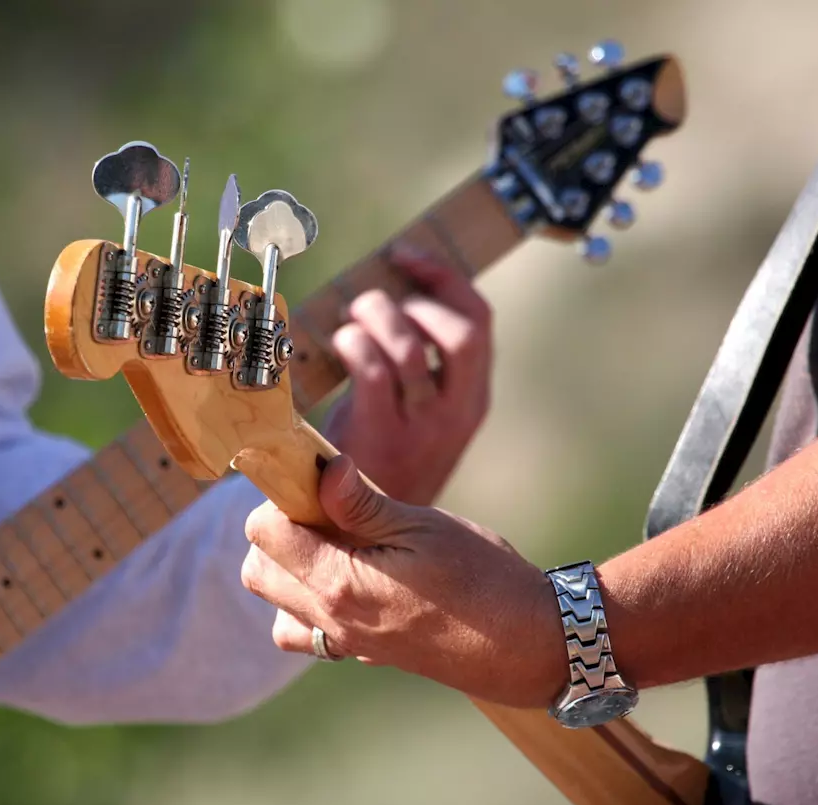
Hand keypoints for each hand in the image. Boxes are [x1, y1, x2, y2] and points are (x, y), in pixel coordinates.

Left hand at [241, 455, 564, 708]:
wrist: (525, 644)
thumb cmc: (482, 578)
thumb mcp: (421, 526)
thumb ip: (361, 503)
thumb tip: (321, 469)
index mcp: (338, 583)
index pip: (264, 533)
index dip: (283, 496)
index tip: (318, 481)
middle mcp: (330, 619)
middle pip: (257, 570)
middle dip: (278, 531)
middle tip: (327, 508)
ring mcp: (345, 642)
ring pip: (276, 605)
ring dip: (289, 569)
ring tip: (336, 543)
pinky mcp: (362, 653)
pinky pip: (309, 633)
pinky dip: (309, 605)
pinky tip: (349, 578)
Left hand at [322, 245, 491, 506]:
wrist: (370, 535)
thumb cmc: (380, 463)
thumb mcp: (416, 417)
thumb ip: (414, 369)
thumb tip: (384, 297)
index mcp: (471, 399)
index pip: (479, 322)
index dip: (446, 280)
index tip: (407, 256)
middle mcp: (456, 411)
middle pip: (461, 332)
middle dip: (416, 298)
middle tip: (374, 302)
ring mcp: (422, 427)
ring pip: (410, 348)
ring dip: (374, 320)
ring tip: (349, 324)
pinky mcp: (383, 437)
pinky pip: (373, 372)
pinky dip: (353, 345)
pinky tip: (338, 346)